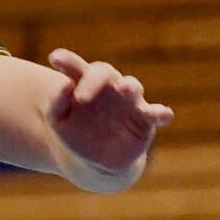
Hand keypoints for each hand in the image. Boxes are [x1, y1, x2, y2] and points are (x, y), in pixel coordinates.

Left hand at [44, 49, 170, 186]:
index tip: (55, 59)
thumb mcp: (59, 121)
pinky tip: (165, 115)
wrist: (96, 161)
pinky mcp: (145, 120)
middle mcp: (109, 88)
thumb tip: (65, 86)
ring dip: (129, 87)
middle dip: (93, 80)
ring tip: (124, 89)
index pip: (77, 68)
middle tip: (80, 97)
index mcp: (84, 84)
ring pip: (132, 87)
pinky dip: (161, 113)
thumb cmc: (76, 134)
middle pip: (104, 72)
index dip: (68, 62)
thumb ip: (57, 103)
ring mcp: (129, 102)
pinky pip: (156, 114)